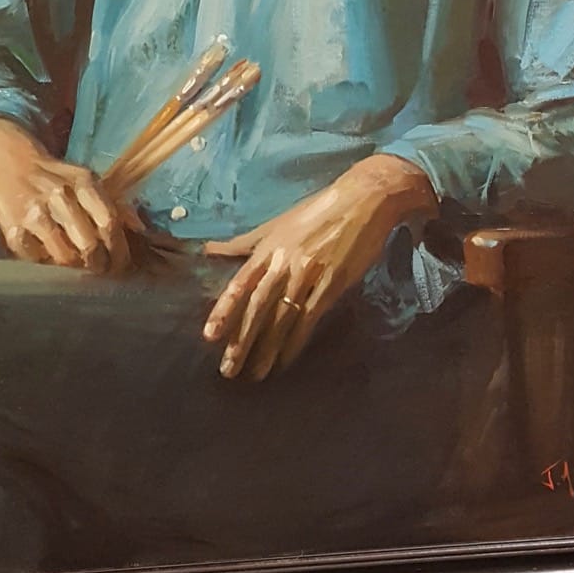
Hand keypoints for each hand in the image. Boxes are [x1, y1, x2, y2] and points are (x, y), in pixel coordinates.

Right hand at [0, 116, 134, 273]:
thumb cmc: (57, 180)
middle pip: (89, 244)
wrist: (10, 166)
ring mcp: (35, 212)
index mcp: (83, 182)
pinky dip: (45, 262)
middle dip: (98, 263)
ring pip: (64, 256)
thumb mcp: (87, 181)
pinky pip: (37, 259)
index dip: (119, 249)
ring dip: (74, 266)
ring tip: (76, 264)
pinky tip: (49, 255)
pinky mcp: (13, 229)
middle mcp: (59, 195)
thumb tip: (141, 229)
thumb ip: (115, 203)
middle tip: (100, 269)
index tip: (121, 264)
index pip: (109, 221)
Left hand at [202, 154, 436, 380]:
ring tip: (256, 374)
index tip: (209, 336)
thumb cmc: (318, 210)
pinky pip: (310, 317)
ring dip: (267, 349)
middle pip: (258, 307)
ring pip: (282, 317)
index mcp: (269, 247)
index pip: (240, 283)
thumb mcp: (278, 223)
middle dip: (241, 341)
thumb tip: (209, 250)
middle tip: (228, 370)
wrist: (364, 198)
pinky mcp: (333, 282)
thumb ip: (245, 242)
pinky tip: (287, 360)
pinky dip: (297, 341)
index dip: (224, 310)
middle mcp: (284, 261)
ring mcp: (309, 272)